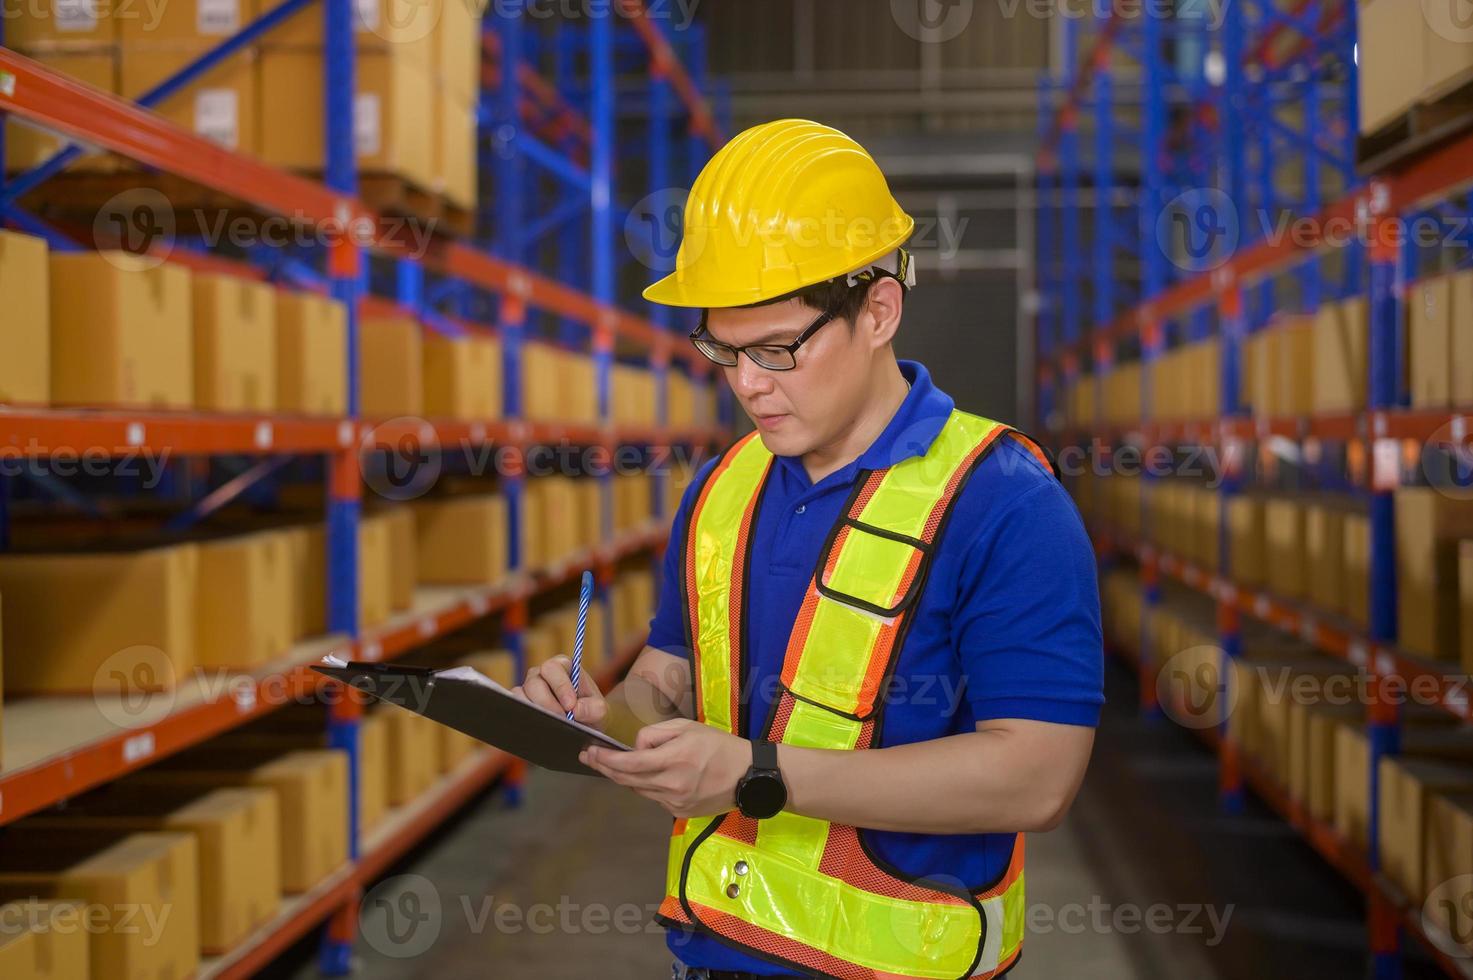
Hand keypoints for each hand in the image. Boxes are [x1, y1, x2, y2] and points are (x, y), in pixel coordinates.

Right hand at [513, 656, 607, 731]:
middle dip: (547, 704)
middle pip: (534, 683)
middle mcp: (541, 674)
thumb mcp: (600, 711)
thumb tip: (576, 710)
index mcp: (562, 666)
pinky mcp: (520, 705)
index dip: (560, 686)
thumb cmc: (590, 712)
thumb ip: (595, 708)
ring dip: (535, 712)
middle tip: (561, 720)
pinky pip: (514, 709)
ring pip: (520, 696)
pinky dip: (524, 719)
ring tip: (551, 727)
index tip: (570, 706)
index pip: (553, 668)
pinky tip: (538, 731)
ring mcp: (528, 689)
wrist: (583, 727)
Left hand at [579, 718, 751, 818]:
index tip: (591, 751)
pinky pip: (653, 798)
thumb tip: (636, 747)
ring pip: (638, 790)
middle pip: (627, 780)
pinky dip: (645, 786)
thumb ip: (656, 734)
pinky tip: (647, 776)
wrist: (748, 776)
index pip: (630, 763)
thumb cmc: (719, 746)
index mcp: (675, 759)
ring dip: (624, 777)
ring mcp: (675, 802)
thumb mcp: (688, 727)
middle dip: (605, 768)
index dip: (606, 759)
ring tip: (613, 764)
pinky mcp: (679, 812)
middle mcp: (672, 784)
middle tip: (589, 756)